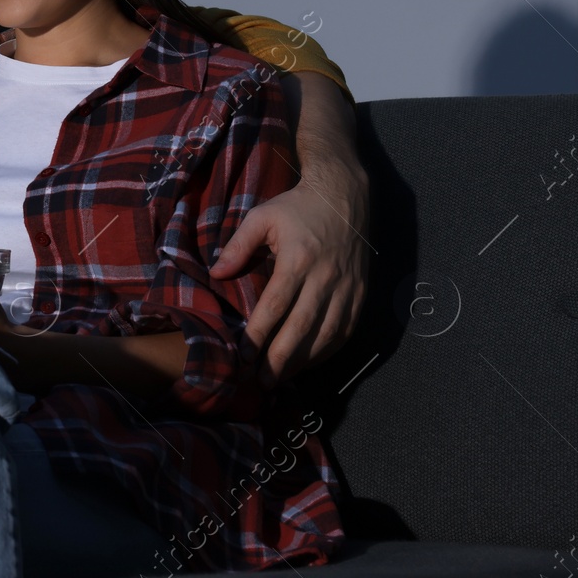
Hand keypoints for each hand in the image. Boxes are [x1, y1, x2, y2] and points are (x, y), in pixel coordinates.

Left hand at [209, 167, 369, 384]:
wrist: (345, 196)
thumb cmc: (297, 207)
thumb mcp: (262, 217)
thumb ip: (238, 246)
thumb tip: (216, 274)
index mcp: (299, 258)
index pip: (277, 304)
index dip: (260, 334)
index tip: (243, 356)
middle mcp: (326, 276)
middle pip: (303, 326)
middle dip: (281, 358)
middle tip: (261, 382)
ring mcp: (347, 287)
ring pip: (327, 334)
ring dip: (304, 360)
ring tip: (280, 378)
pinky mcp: (361, 293)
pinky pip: (345, 330)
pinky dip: (328, 350)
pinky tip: (309, 361)